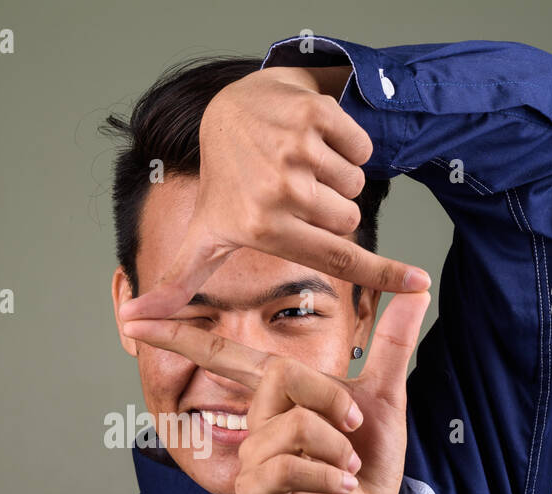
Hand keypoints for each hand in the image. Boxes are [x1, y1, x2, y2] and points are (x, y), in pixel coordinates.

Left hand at [118, 65, 429, 323]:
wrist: (231, 109)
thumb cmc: (224, 185)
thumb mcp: (202, 235)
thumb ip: (178, 282)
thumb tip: (131, 324)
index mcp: (260, 226)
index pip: (333, 258)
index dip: (383, 273)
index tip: (420, 283)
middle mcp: (277, 190)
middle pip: (348, 219)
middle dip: (330, 211)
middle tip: (297, 194)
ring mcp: (296, 150)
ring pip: (355, 184)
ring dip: (337, 179)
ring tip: (301, 168)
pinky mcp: (314, 116)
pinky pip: (361, 148)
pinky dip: (348, 147)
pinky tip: (313, 143)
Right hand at [122, 290, 430, 493]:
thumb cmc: (367, 464)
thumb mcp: (384, 395)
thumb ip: (390, 341)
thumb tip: (417, 289)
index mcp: (272, 393)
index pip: (219, 354)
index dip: (176, 334)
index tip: (132, 318)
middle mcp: (253, 420)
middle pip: (281, 374)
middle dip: (331, 398)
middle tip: (352, 429)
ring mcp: (250, 456)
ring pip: (294, 421)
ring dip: (336, 446)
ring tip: (347, 468)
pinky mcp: (255, 490)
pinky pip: (291, 463)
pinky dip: (329, 474)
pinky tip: (340, 488)